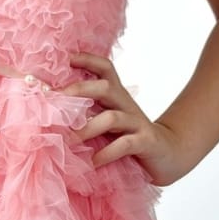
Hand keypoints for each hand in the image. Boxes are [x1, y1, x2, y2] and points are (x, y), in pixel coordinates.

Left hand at [62, 51, 187, 186]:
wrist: (168, 154)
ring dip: (87, 129)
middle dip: (78, 90)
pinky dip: (106, 153)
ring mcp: (136, 122)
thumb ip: (87, 114)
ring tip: (70, 141)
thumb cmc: (128, 137)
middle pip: (104, 87)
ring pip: (111, 117)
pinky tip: (93, 161)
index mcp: (116, 95)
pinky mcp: (145, 142)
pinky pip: (124, 144)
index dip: (87, 59)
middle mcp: (126, 104)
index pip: (105, 68)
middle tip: (54, 101)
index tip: (66, 58)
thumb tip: (49, 113)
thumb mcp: (108, 121)